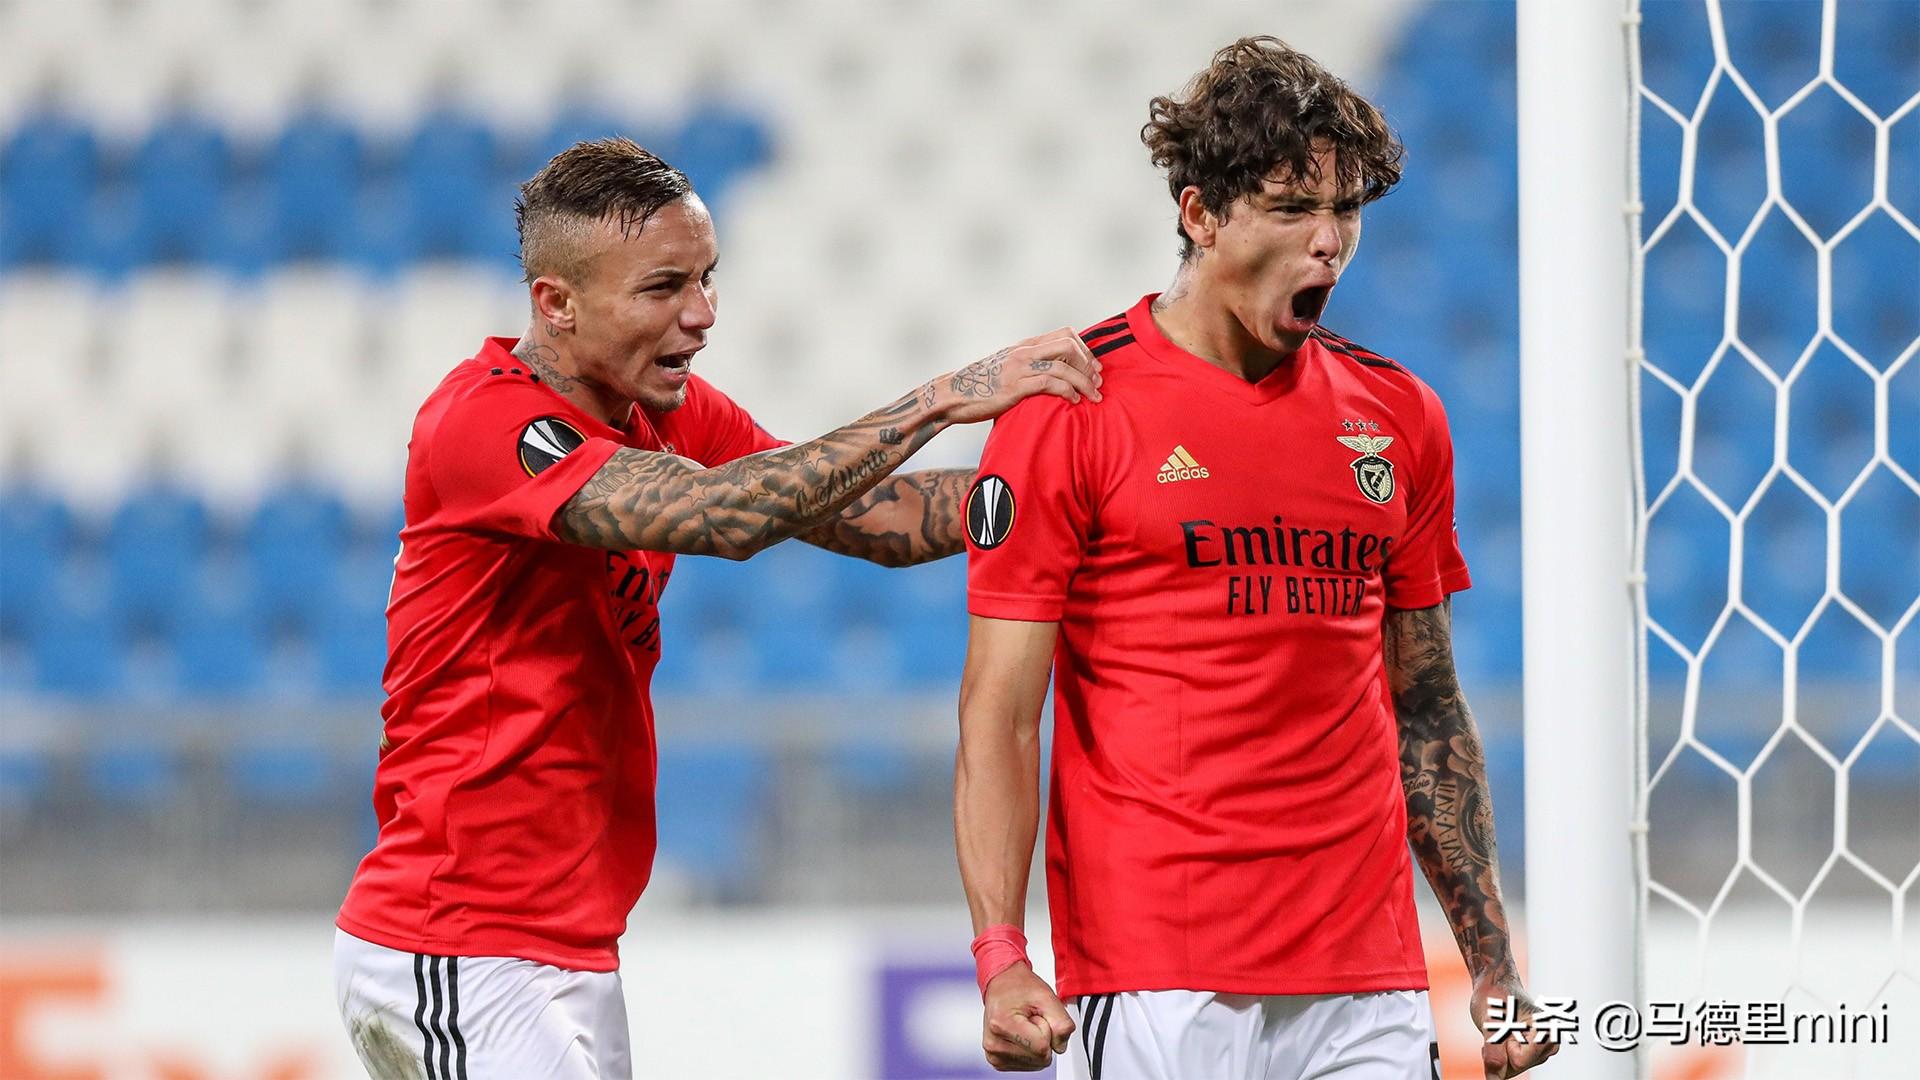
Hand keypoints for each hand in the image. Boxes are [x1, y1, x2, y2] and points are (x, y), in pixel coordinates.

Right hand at [935, 328, 1102, 425]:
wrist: (952, 396)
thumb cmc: (980, 386)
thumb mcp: (1007, 369)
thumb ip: (1028, 367)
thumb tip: (1054, 375)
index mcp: (1024, 346)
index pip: (1065, 334)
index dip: (1086, 349)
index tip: (1094, 368)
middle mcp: (1023, 352)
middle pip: (1068, 345)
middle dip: (1088, 363)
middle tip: (1098, 381)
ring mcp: (1019, 368)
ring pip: (1063, 367)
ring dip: (1084, 382)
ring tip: (1094, 396)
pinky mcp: (1014, 387)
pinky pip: (1049, 384)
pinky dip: (1067, 392)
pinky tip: (1073, 402)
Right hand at [980, 962, 1073, 1071]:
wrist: (1003, 985)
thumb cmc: (1020, 988)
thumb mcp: (1047, 997)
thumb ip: (1061, 1022)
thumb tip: (1060, 1046)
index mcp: (1002, 1024)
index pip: (1042, 1048)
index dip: (1047, 1031)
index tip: (1037, 1016)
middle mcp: (994, 1044)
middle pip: (1040, 1059)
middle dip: (1043, 1038)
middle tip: (1031, 1020)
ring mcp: (994, 1054)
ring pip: (1036, 1064)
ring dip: (1036, 1045)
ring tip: (1025, 1025)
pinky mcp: (997, 1060)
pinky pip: (1028, 1065)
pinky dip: (1030, 1050)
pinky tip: (1021, 1035)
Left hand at [1469, 971, 1559, 1077]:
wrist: (1495, 984)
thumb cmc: (1496, 995)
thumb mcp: (1490, 1021)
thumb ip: (1493, 1052)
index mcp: (1547, 1031)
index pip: (1519, 1060)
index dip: (1503, 1046)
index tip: (1505, 1025)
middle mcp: (1549, 1044)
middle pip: (1517, 1067)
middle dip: (1501, 1051)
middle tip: (1499, 1027)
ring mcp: (1541, 1051)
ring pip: (1512, 1069)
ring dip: (1499, 1052)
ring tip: (1500, 1029)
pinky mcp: (1532, 1054)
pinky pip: (1510, 1067)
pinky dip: (1500, 1055)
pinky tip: (1501, 1037)